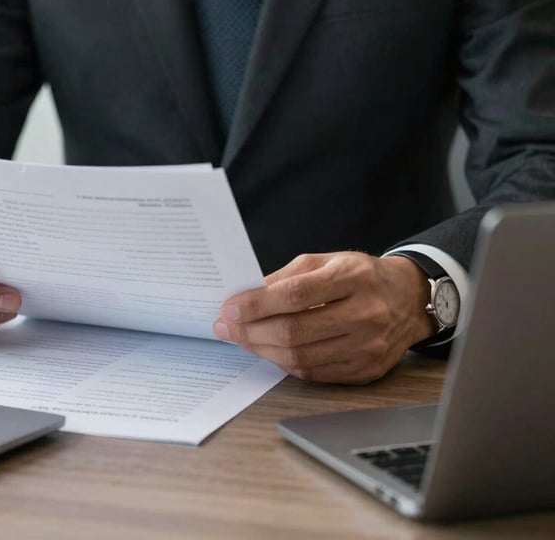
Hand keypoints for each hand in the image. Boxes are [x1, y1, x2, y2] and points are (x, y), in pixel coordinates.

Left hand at [213, 252, 434, 384]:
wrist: (408, 299)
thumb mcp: (325, 261)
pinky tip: (269, 350)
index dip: (258, 304)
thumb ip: (286, 277)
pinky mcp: (366, 370)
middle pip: (296, 331)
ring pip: (302, 358)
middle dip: (251, 331)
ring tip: (242, 339)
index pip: (296, 295)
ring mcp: (368, 346)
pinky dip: (285, 364)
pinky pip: (314, 373)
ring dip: (262, 350)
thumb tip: (247, 296)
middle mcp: (365, 313)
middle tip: (226, 327)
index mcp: (353, 277)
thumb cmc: (360, 275)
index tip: (230, 308)